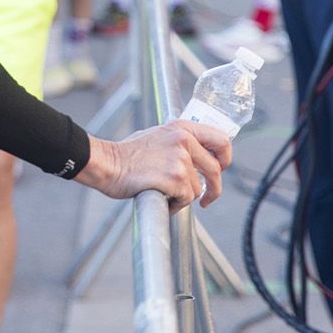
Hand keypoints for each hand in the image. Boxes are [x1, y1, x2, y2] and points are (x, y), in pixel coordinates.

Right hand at [78, 121, 232, 211]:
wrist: (107, 163)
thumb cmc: (127, 154)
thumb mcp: (158, 136)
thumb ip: (180, 142)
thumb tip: (199, 155)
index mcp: (181, 128)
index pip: (221, 140)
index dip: (225, 158)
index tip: (220, 169)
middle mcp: (183, 141)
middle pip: (215, 170)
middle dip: (214, 189)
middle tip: (207, 199)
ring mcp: (180, 159)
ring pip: (197, 188)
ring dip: (183, 197)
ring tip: (164, 192)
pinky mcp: (174, 178)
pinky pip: (185, 199)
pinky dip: (175, 205)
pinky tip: (161, 197)